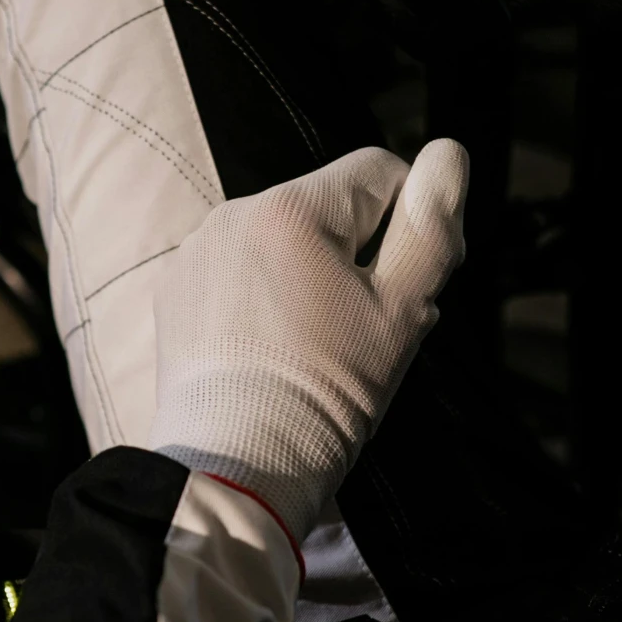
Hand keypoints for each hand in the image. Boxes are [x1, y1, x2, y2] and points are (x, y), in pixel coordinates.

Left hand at [148, 141, 469, 543]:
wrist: (236, 468)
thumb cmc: (329, 394)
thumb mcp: (403, 311)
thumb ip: (431, 226)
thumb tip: (447, 153)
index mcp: (292, 208)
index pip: (380, 170)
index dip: (408, 227)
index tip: (399, 290)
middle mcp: (234, 212)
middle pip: (328, 205)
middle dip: (354, 252)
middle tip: (355, 329)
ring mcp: (197, 249)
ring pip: (283, 237)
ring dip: (306, 272)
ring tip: (308, 345)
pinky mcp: (174, 287)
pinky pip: (238, 268)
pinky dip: (260, 296)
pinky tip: (268, 350)